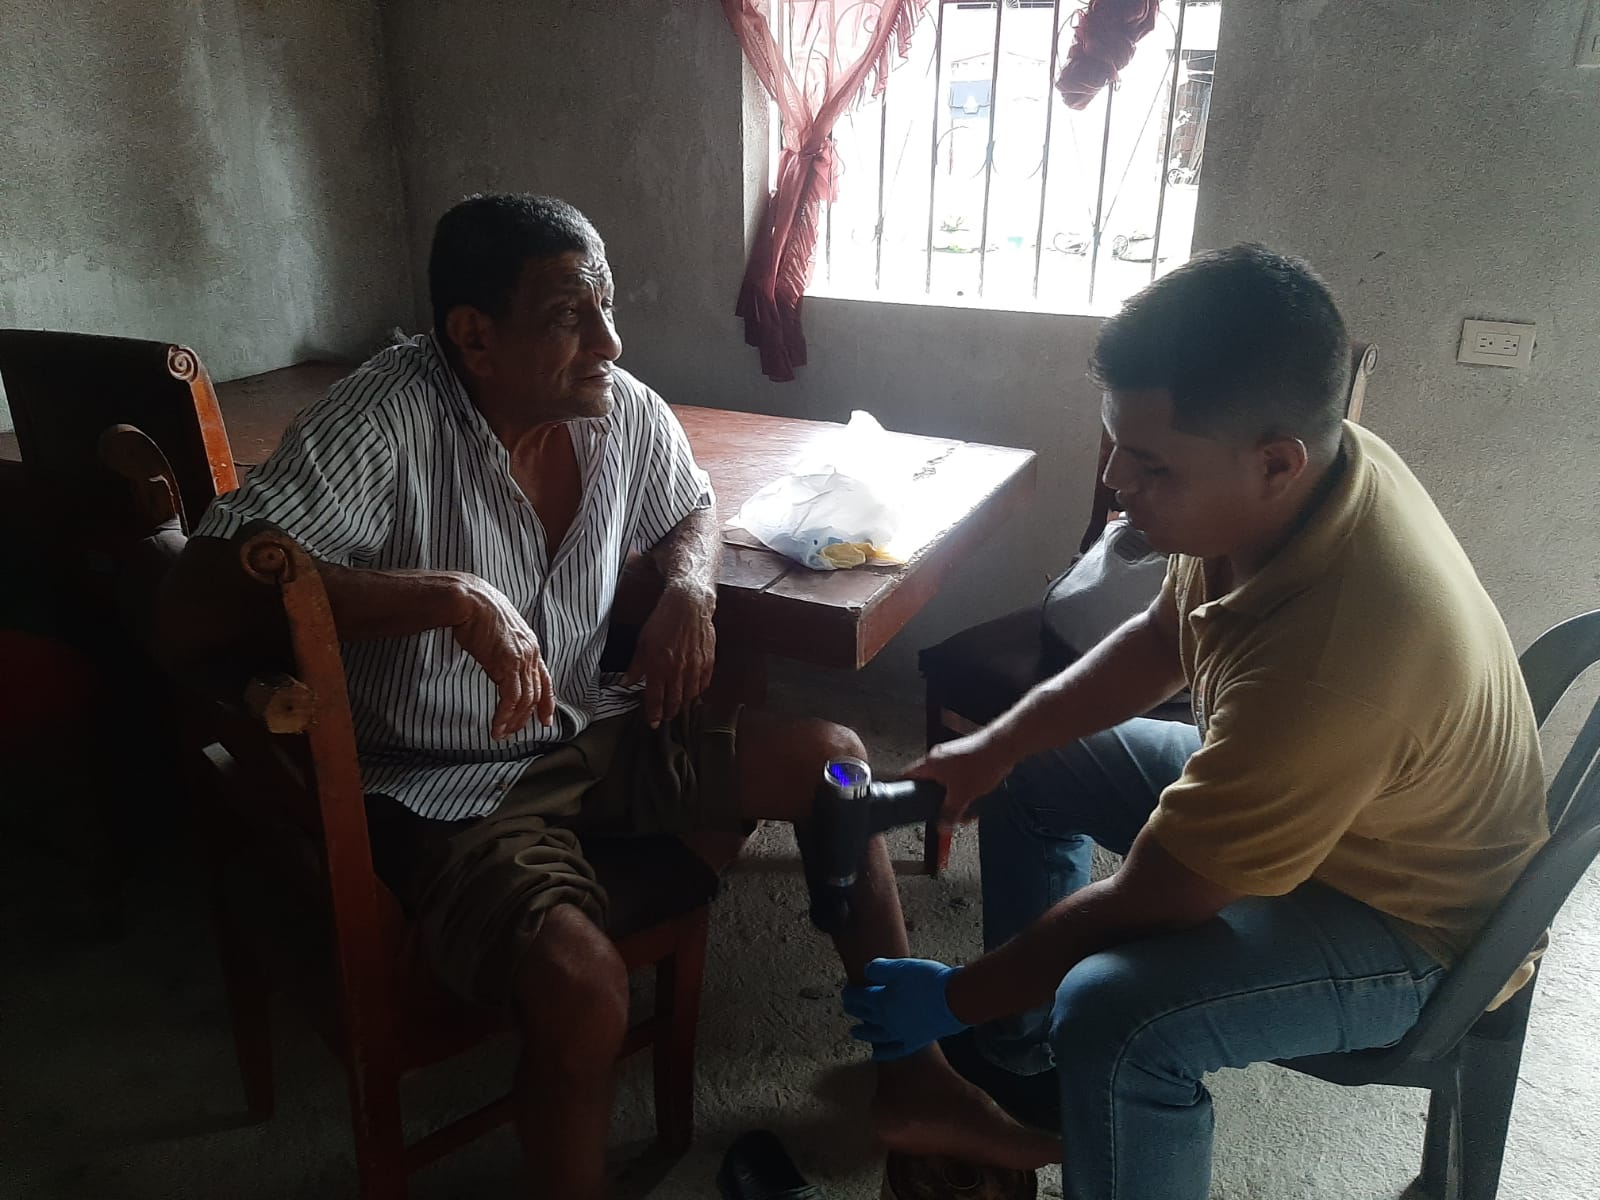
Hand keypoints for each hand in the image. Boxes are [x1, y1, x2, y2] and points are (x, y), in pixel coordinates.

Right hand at [450, 574, 554, 738]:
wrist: (469, 600)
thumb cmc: (478, 611)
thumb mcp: (499, 632)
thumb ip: (504, 649)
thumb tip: (497, 664)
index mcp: (531, 645)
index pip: (545, 679)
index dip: (546, 702)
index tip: (545, 719)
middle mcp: (531, 653)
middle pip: (535, 693)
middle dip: (526, 717)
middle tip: (514, 732)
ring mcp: (521, 659)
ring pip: (525, 700)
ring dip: (513, 721)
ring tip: (502, 733)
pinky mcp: (507, 664)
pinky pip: (510, 699)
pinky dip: (503, 716)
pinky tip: (496, 727)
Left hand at [624, 582, 715, 727]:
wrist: (688, 604)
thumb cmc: (663, 621)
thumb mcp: (643, 642)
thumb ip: (636, 665)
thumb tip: (626, 683)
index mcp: (658, 667)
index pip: (655, 699)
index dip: (654, 714)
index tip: (653, 724)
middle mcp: (677, 671)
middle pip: (675, 702)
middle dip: (669, 713)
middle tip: (666, 718)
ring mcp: (695, 668)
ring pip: (690, 696)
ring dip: (684, 704)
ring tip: (679, 707)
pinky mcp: (708, 662)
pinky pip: (704, 684)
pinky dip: (698, 692)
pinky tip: (693, 692)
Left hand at [842, 957, 969, 1060]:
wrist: (955, 1000)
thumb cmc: (928, 981)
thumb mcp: (901, 967)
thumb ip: (880, 968)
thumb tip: (866, 971)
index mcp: (882, 1002)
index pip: (860, 997)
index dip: (851, 993)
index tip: (847, 989)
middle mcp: (887, 1021)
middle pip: (865, 1015)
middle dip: (854, 1009)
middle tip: (848, 1005)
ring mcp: (900, 1034)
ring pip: (875, 1036)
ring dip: (863, 1033)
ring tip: (854, 1032)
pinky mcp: (915, 1041)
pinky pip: (894, 1051)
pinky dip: (884, 1053)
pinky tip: (877, 1055)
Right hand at [904, 729, 1014, 827]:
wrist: (1002, 747)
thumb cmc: (980, 764)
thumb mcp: (961, 796)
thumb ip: (950, 813)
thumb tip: (942, 827)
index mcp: (930, 764)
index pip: (907, 775)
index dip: (902, 787)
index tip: (901, 797)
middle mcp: (938, 758)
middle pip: (929, 782)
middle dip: (936, 799)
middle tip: (940, 812)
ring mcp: (952, 756)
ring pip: (947, 781)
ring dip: (954, 796)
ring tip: (965, 809)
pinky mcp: (966, 756)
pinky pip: (959, 776)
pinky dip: (964, 788)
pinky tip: (976, 797)